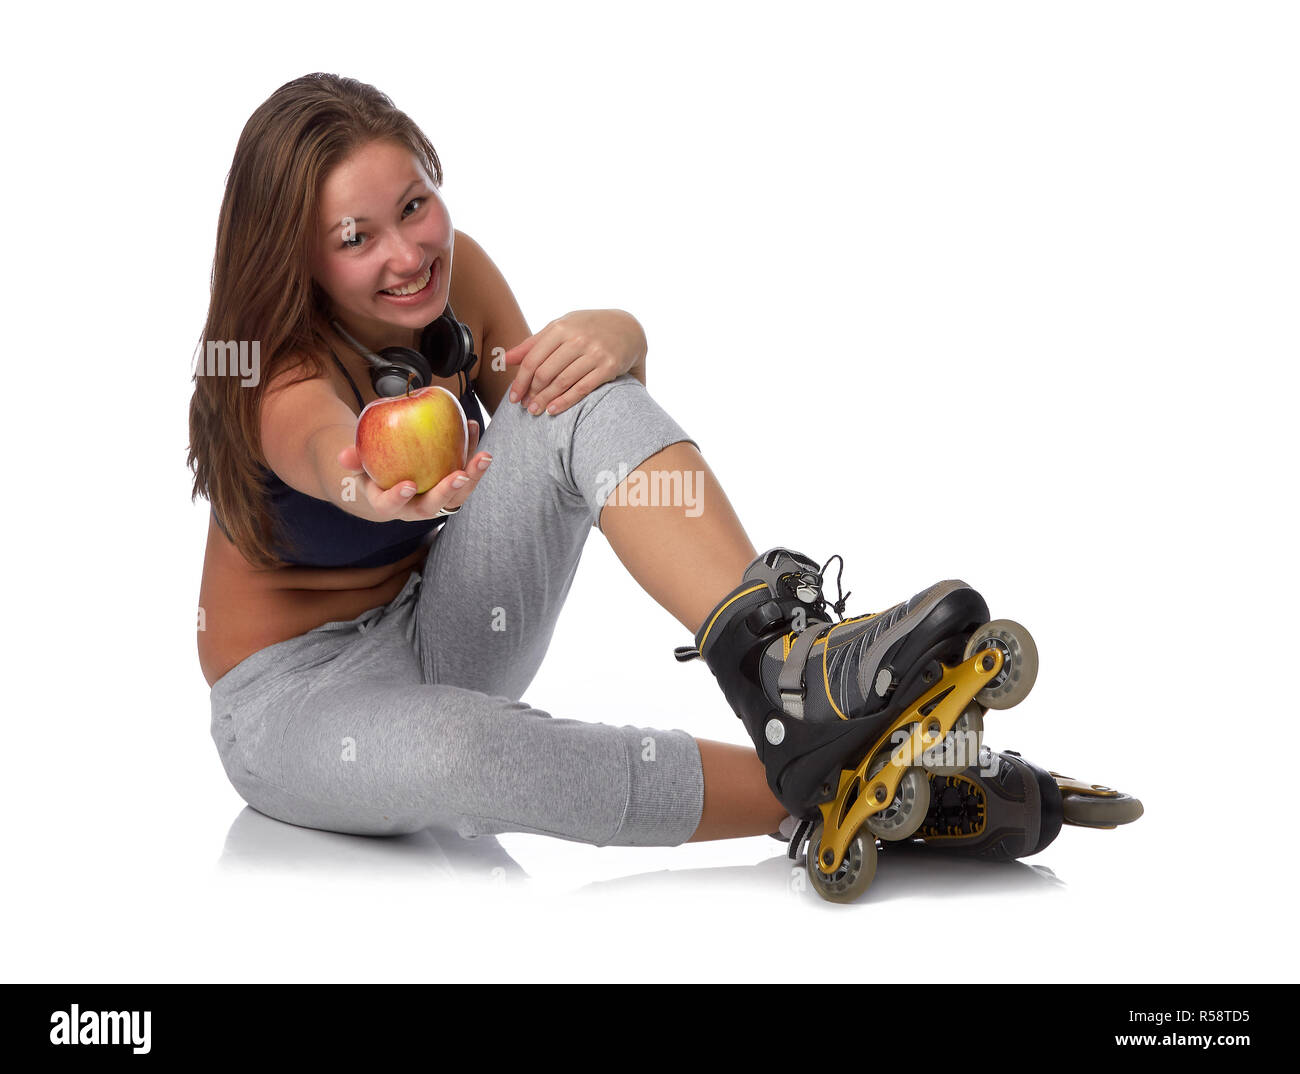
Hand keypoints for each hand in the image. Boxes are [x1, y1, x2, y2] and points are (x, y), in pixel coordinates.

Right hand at [336, 420, 492, 520]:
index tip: (408, 485)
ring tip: (483, 456)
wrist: (391, 475)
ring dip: (473, 476)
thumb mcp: (360, 463)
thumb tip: (343, 455)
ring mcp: (437, 499)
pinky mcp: (453, 487)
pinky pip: (465, 471)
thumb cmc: (373, 468)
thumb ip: (353, 459)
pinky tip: (472, 426)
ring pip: (458, 495)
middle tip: (459, 476)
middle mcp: (415, 507)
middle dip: (447, 492)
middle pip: (433, 507)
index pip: (390, 506)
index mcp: (389, 504)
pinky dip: (470, 451)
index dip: (398, 498)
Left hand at [503, 309, 644, 415]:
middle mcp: (577, 339)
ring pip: (562, 382)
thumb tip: (504, 359)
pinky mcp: (608, 366)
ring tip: (535, 411)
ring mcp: (594, 352)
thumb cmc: (588, 328)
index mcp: (561, 328)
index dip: (520, 380)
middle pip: (545, 372)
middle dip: (532, 392)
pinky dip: (565, 401)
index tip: (513, 397)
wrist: (628, 328)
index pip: (532, 359)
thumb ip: (533, 343)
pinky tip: (553, 410)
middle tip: (524, 407)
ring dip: (545, 399)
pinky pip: (582, 388)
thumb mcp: (561, 328)